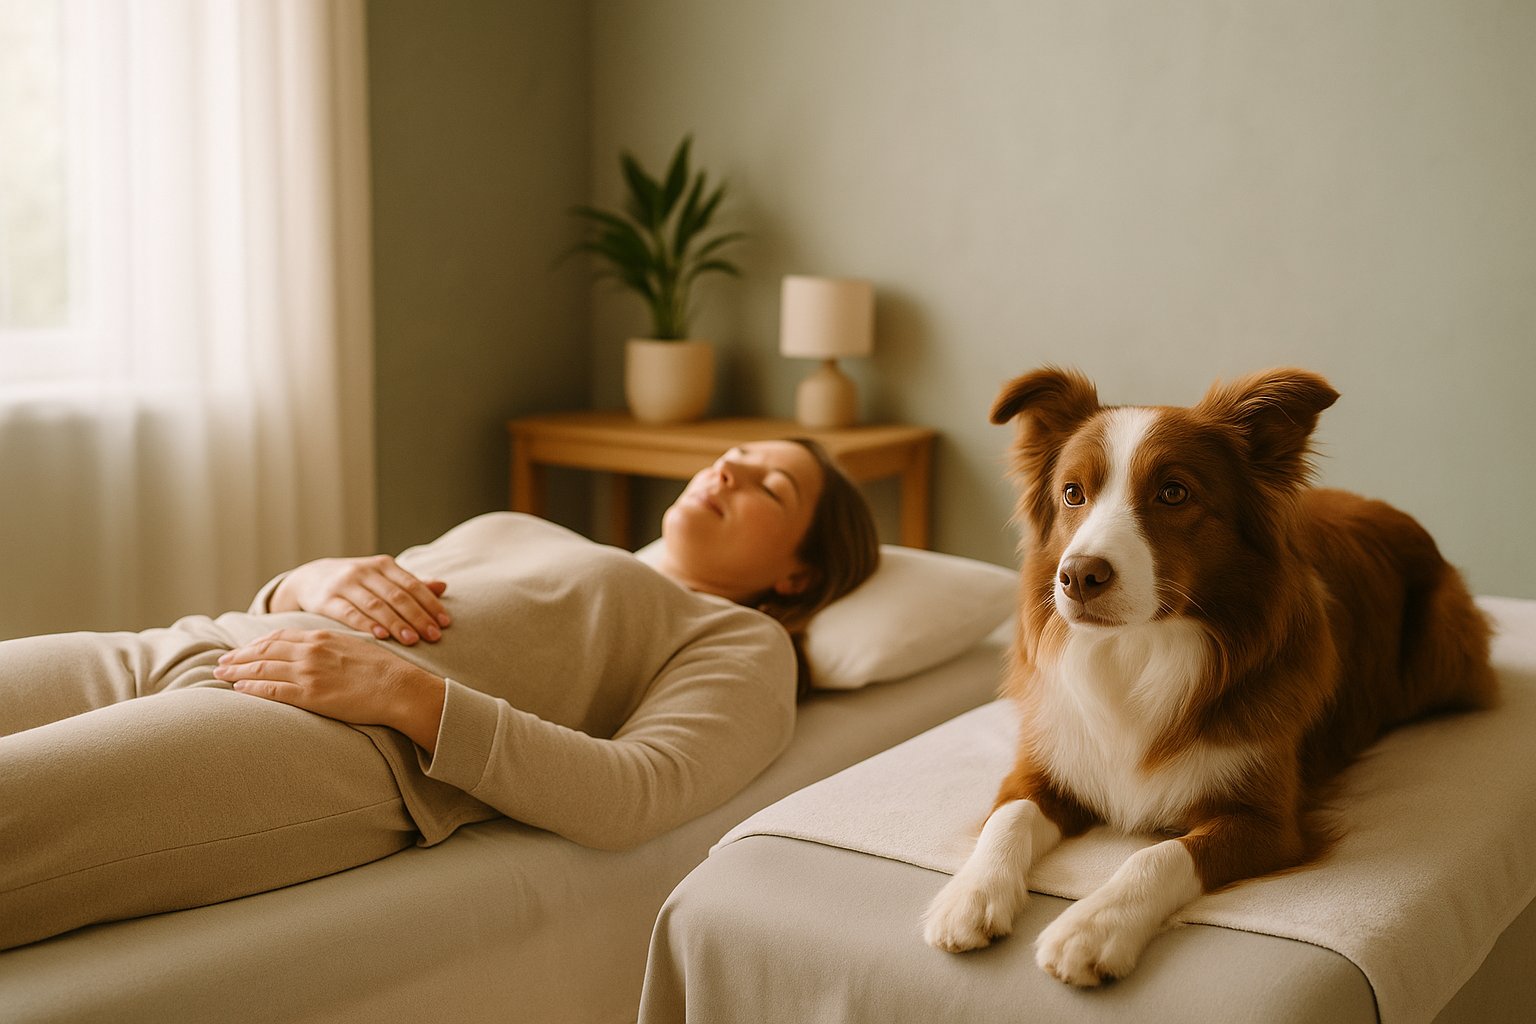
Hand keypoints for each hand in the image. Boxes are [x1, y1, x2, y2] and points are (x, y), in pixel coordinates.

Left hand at [215, 629, 445, 752]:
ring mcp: (309, 673)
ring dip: (239, 672)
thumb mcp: (355, 647)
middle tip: (222, 663)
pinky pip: (272, 691)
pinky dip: (252, 689)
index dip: (256, 643)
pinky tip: (240, 690)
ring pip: (262, 669)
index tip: (243, 649)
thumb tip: (319, 650)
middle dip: (240, 657)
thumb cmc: (383, 670)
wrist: (399, 687)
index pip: (279, 637)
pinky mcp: (311, 695)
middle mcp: (311, 652)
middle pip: (264, 651)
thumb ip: (331, 646)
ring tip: (222, 676)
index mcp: (322, 637)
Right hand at [270, 555, 450, 645]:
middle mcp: (365, 572)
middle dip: (418, 617)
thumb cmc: (357, 582)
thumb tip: (443, 586)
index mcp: (384, 565)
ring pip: (376, 605)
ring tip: (413, 640)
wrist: (310, 578)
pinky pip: (349, 613)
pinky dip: (366, 625)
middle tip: (434, 637)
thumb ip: (411, 584)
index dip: (430, 603)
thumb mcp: (383, 577)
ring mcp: (344, 585)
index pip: (412, 585)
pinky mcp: (326, 600)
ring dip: (396, 623)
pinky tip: (381, 636)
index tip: (445, 623)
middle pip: (397, 596)